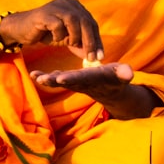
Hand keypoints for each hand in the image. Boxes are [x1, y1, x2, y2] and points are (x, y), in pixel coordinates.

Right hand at [0, 0, 102, 62]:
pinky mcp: (44, 13)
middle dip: (90, 41)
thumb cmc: (46, 32)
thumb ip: (80, 45)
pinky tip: (55, 38)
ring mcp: (55, 6)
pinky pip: (58, 24)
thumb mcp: (66, 39)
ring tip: (69, 44)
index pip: (91, 23)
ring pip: (73, 20)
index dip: (97, 40)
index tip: (100, 56)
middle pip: (85, 20)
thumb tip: (95, 57)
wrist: (22, 29)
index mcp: (75, 6)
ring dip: (75, 36)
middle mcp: (67, 3)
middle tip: (92, 57)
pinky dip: (59, 35)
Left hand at [30, 62, 159, 118]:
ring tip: (34, 76)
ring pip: (59, 81)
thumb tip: (129, 73)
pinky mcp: (70, 80)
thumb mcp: (122, 75)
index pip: (82, 78)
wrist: (111, 90)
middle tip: (42, 79)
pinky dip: (45, 77)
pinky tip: (33, 74)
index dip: (72, 78)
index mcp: (93, 78)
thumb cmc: (117, 78)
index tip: (61, 78)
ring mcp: (75, 83)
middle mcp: (82, 82)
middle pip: (67, 82)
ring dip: (46, 79)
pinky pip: (56, 79)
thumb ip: (124, 73)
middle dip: (55, 80)